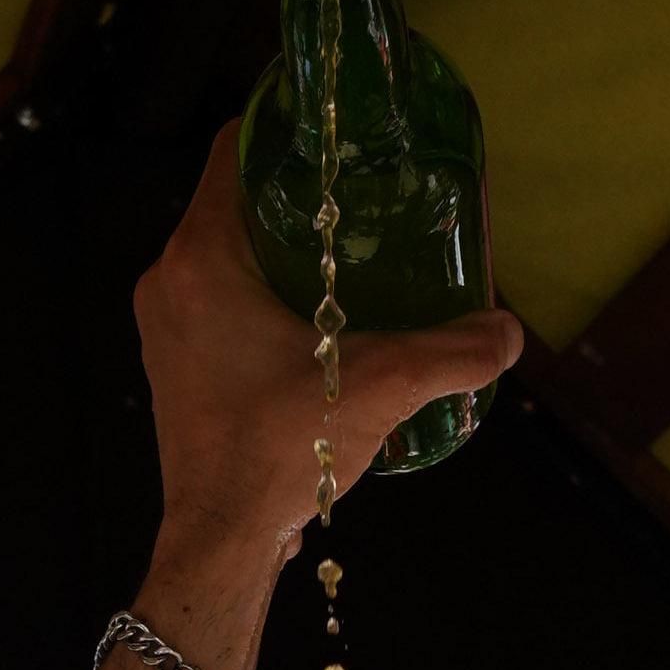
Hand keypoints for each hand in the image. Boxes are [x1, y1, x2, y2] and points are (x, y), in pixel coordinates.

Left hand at [134, 133, 523, 629]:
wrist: (220, 543)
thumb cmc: (276, 453)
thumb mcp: (378, 390)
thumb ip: (450, 355)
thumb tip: (506, 333)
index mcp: (204, 258)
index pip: (233, 149)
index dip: (284, 126)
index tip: (334, 129)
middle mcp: (169, 280)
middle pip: (235, 202)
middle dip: (295, 193)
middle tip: (358, 194)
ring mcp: (164, 326)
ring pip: (226, 255)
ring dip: (280, 248)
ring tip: (345, 253)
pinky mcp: (173, 367)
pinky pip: (216, 303)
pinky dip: (260, 295)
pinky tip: (315, 316)